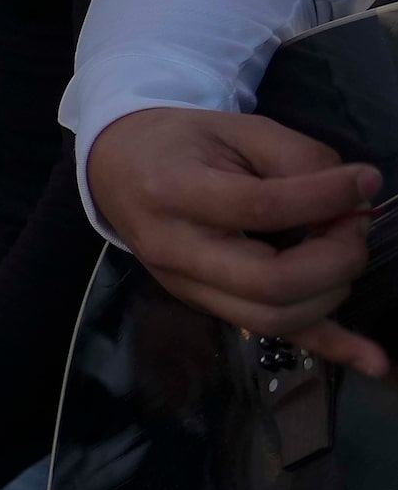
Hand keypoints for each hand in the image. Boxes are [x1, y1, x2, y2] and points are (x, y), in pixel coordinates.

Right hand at [87, 106, 384, 375]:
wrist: (117, 171)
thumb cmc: (181, 144)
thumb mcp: (235, 129)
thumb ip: (295, 157)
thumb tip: (353, 198)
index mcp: (174, 193)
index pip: (261, 207)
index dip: (325, 197)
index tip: (364, 179)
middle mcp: (175, 251)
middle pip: (271, 282)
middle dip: (336, 256)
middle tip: (352, 222)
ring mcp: (187, 288)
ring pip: (276, 318)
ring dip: (333, 289)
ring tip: (341, 248)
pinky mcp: (205, 306)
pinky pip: (274, 336)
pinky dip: (330, 348)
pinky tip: (374, 361)